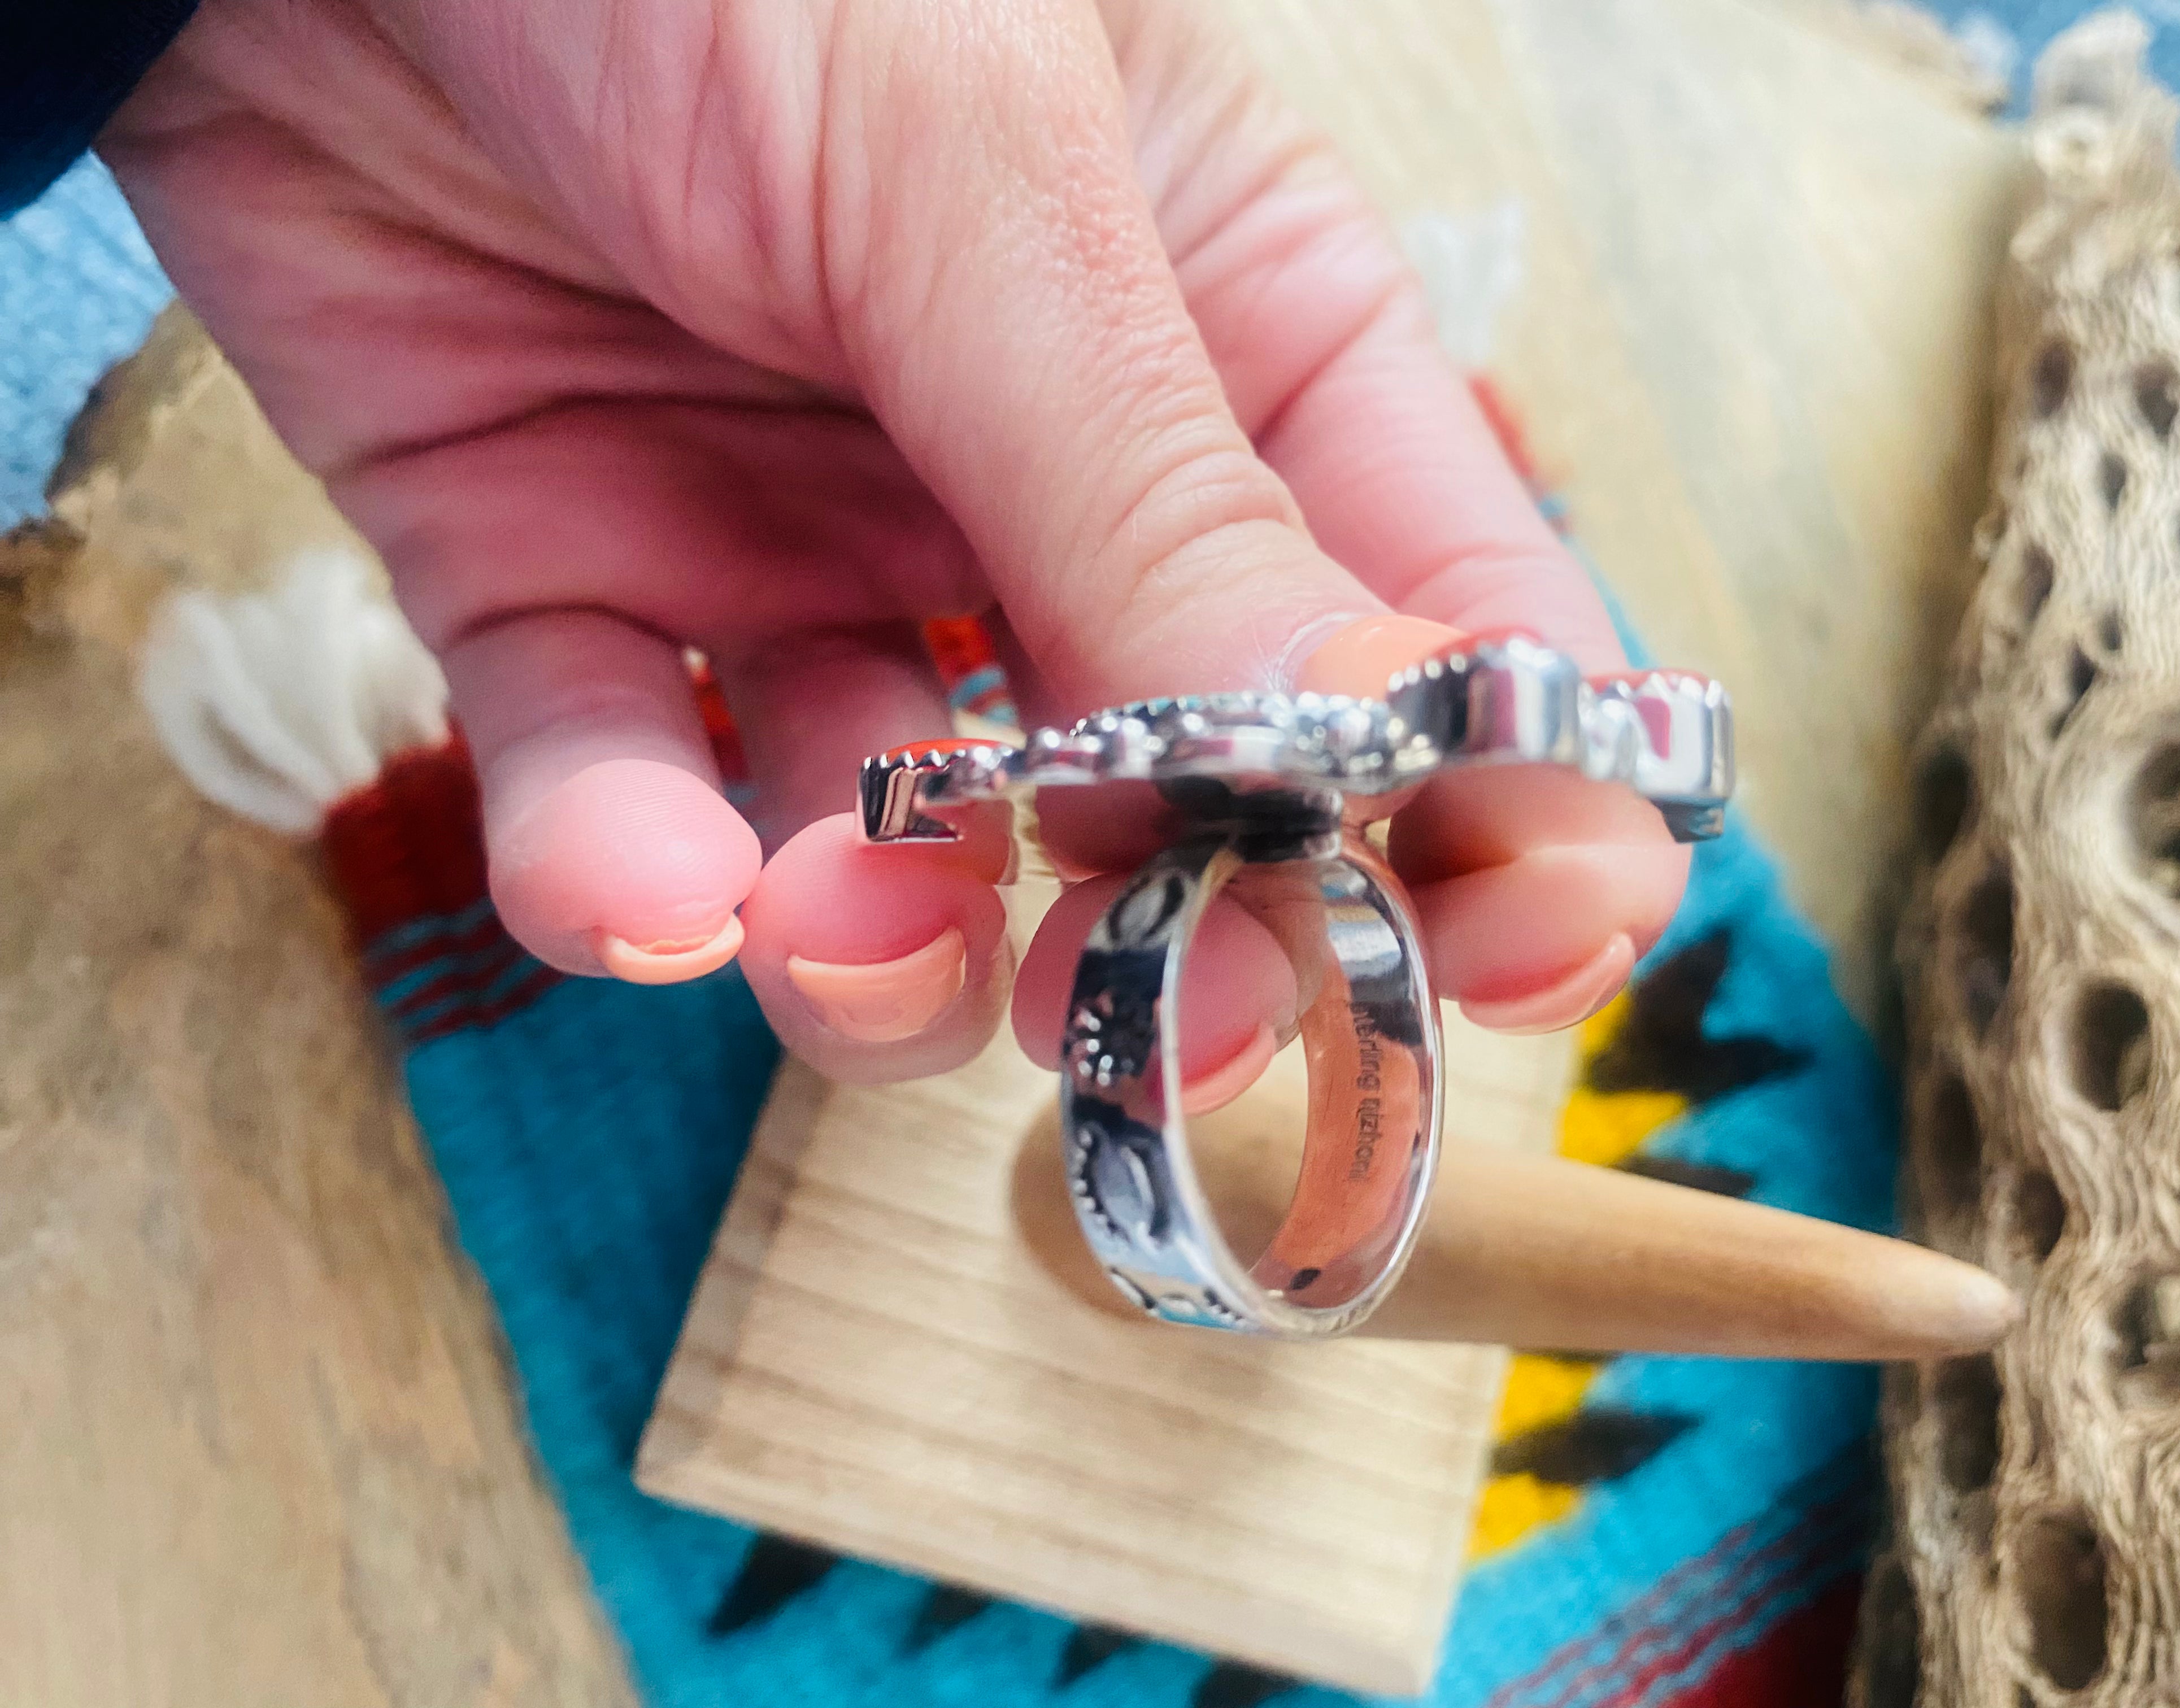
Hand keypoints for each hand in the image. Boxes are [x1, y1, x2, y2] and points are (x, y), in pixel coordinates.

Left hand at [101, 0, 1688, 1089]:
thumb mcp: (977, 167)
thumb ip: (1153, 481)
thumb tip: (1364, 755)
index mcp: (1232, 332)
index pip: (1438, 613)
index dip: (1498, 804)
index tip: (1501, 960)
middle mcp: (1037, 477)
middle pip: (1184, 793)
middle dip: (1182, 936)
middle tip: (1161, 1015)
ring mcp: (807, 549)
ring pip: (905, 854)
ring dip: (886, 952)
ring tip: (832, 936)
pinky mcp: (571, 589)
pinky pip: (623, 795)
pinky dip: (627, 877)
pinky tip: (636, 890)